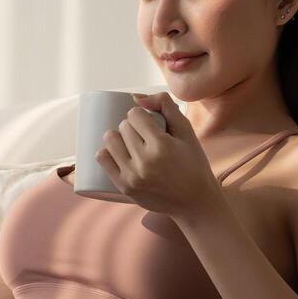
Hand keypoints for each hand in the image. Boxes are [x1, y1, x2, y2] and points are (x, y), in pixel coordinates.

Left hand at [94, 91, 223, 218]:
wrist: (195, 201)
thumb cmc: (193, 163)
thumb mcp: (186, 131)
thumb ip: (166, 106)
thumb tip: (136, 97)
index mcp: (162, 145)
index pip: (134, 114)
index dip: (141, 116)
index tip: (149, 123)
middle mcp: (145, 161)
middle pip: (123, 127)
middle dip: (131, 127)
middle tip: (143, 137)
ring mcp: (133, 176)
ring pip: (110, 140)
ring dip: (118, 138)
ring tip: (130, 144)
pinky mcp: (125, 187)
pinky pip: (102, 159)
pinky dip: (107, 152)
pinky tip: (119, 153)